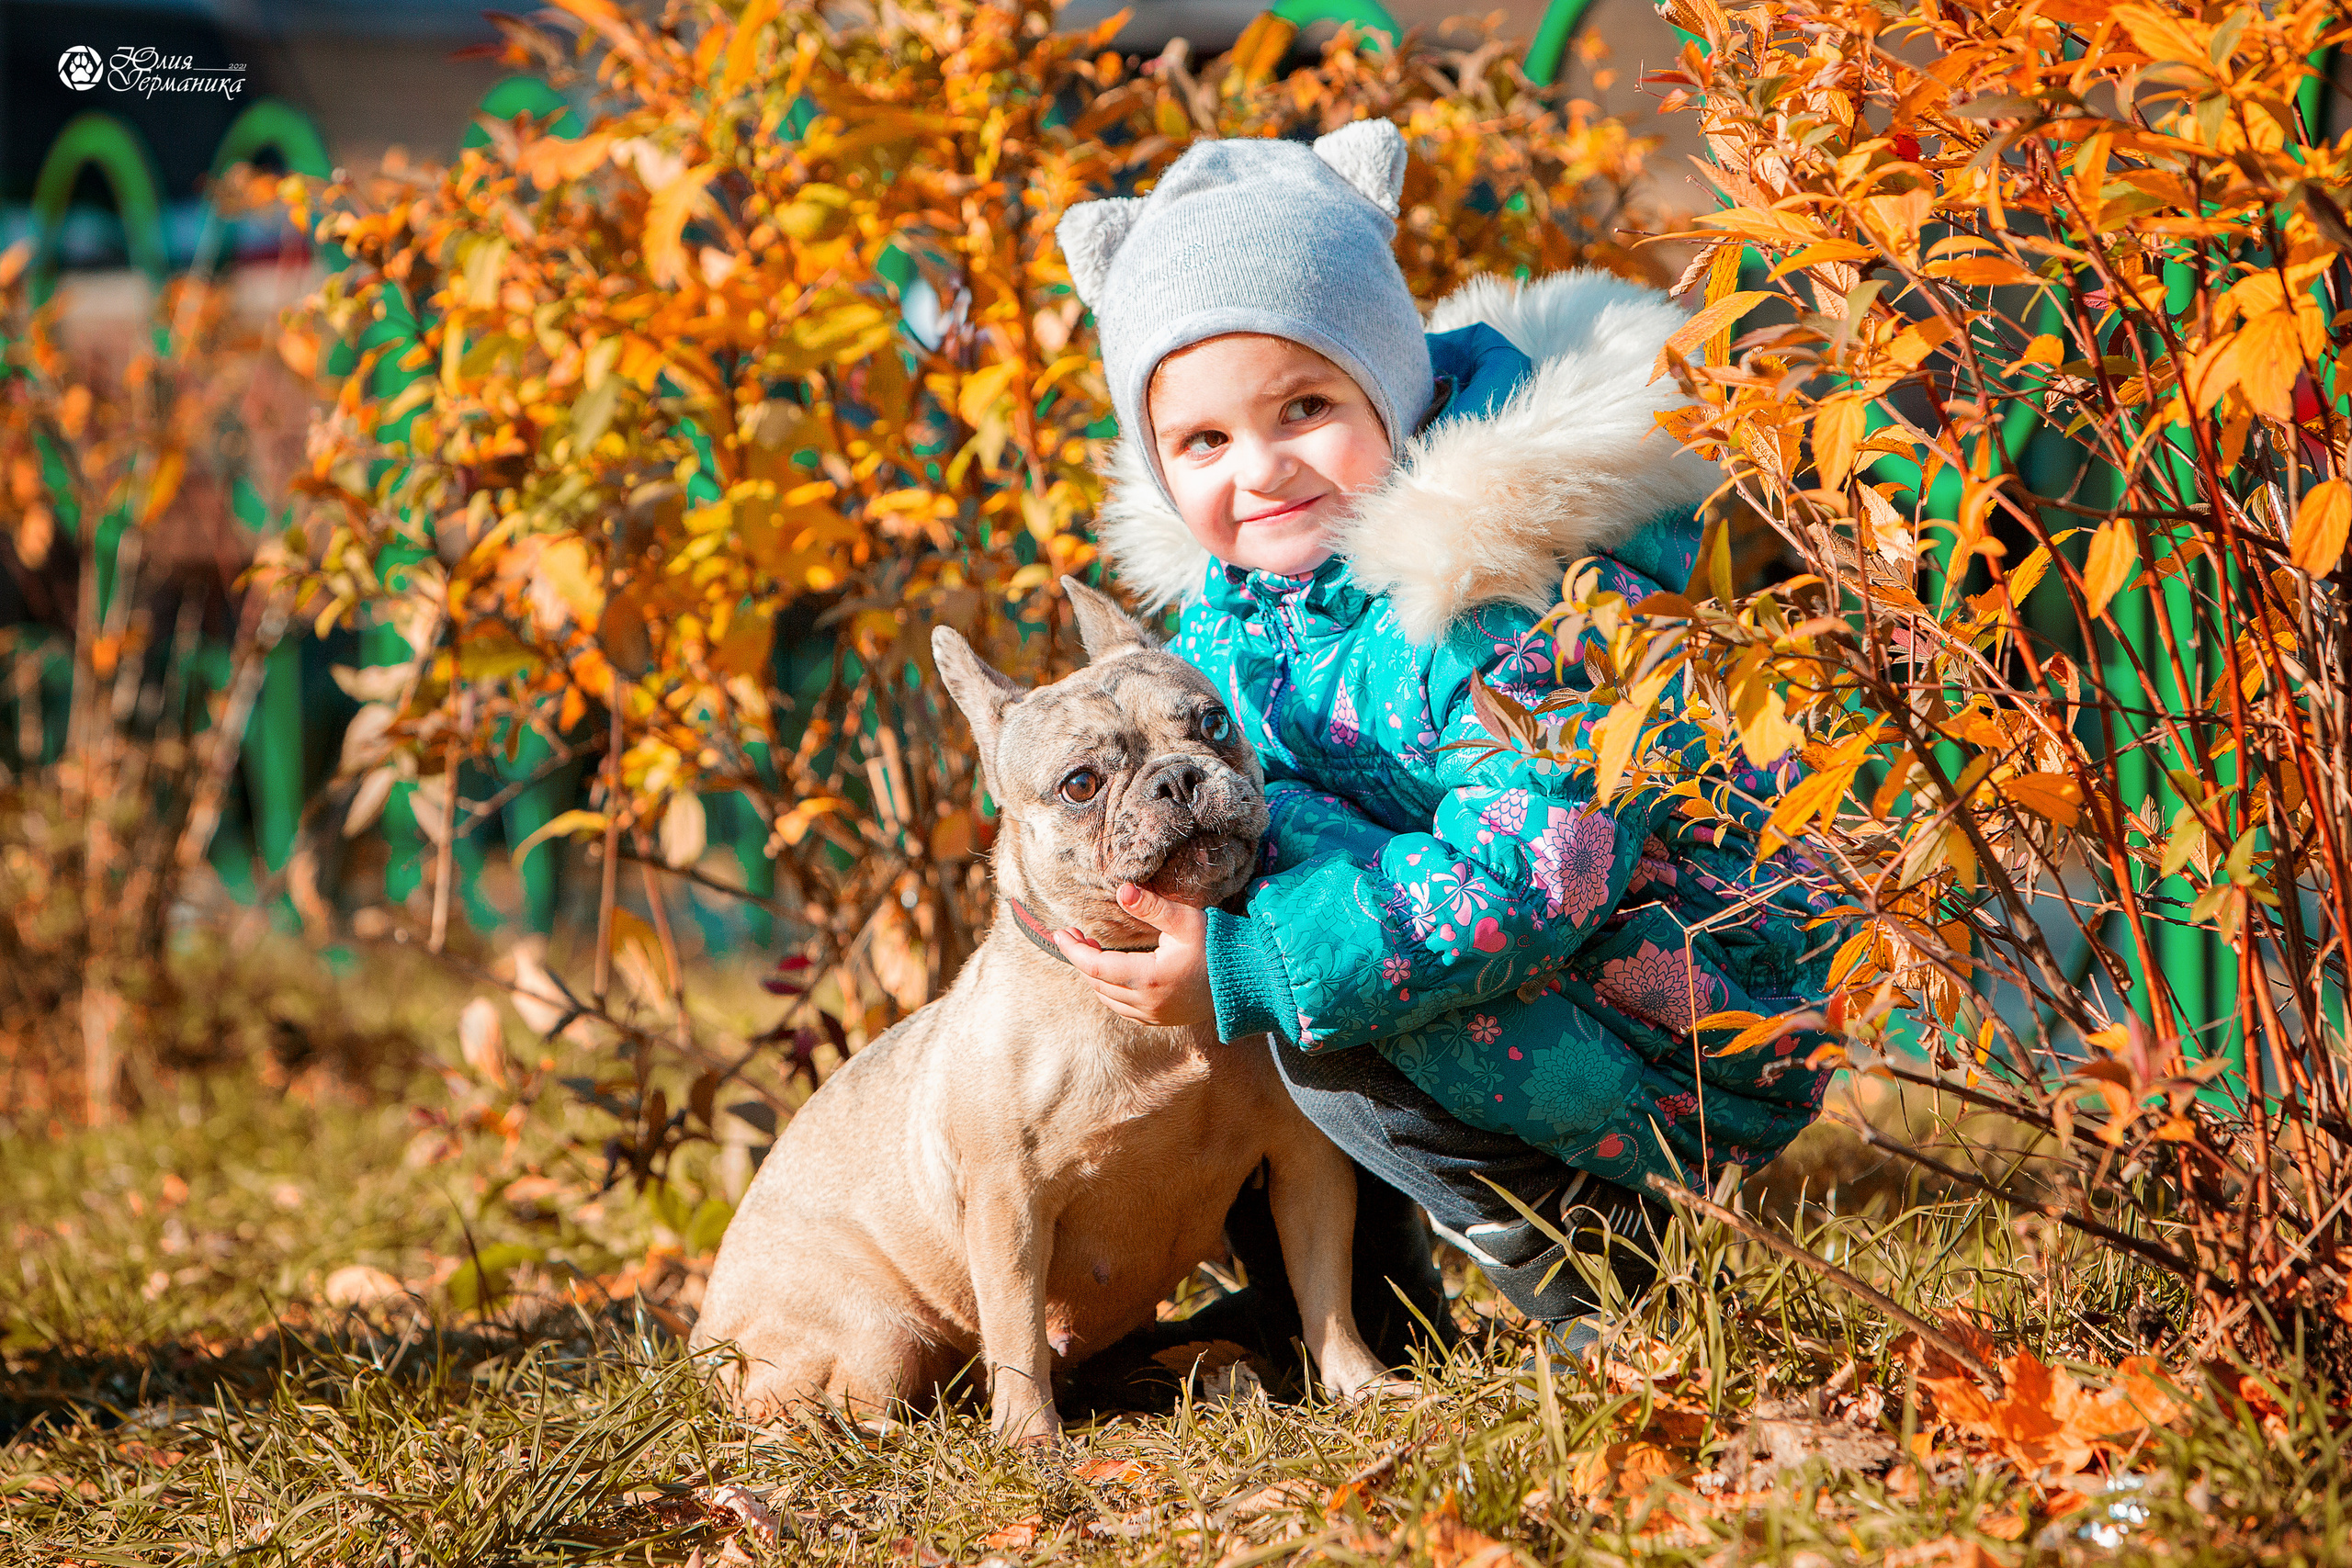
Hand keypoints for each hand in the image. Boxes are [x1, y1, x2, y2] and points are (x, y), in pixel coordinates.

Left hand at [1055, 882, 1213, 1027]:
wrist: (1248, 979)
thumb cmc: (1218, 946)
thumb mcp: (1185, 921)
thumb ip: (1151, 907)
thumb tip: (1122, 890)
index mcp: (1148, 978)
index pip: (1094, 966)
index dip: (1073, 949)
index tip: (1060, 933)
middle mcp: (1147, 1002)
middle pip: (1096, 982)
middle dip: (1081, 958)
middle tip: (1075, 935)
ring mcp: (1154, 1015)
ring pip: (1107, 998)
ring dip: (1095, 975)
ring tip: (1092, 949)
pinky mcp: (1162, 1019)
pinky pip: (1123, 1008)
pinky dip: (1110, 990)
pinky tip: (1112, 972)